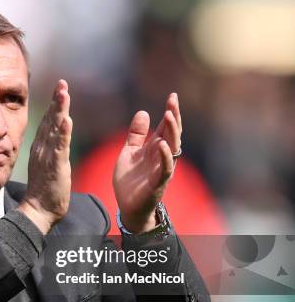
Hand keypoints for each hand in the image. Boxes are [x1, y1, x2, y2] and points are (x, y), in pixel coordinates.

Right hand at [19, 80, 72, 233]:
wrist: (38, 209)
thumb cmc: (45, 190)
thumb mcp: (47, 165)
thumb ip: (50, 151)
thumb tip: (54, 140)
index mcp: (41, 148)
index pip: (48, 122)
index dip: (54, 104)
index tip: (60, 87)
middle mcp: (42, 148)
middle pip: (50, 120)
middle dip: (56, 100)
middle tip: (62, 83)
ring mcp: (48, 156)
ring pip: (54, 129)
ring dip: (59, 110)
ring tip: (64, 93)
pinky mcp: (55, 166)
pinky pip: (59, 147)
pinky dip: (63, 133)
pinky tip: (66, 120)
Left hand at [113, 93, 181, 232]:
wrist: (127, 205)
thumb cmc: (131, 179)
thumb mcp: (129, 152)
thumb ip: (136, 134)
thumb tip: (143, 112)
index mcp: (155, 148)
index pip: (165, 127)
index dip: (170, 112)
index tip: (172, 96)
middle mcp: (162, 156)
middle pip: (172, 133)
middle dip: (173, 117)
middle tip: (173, 101)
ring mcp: (162, 169)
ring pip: (172, 148)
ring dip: (171, 132)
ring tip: (169, 115)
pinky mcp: (158, 183)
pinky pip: (165, 168)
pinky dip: (165, 156)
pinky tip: (163, 144)